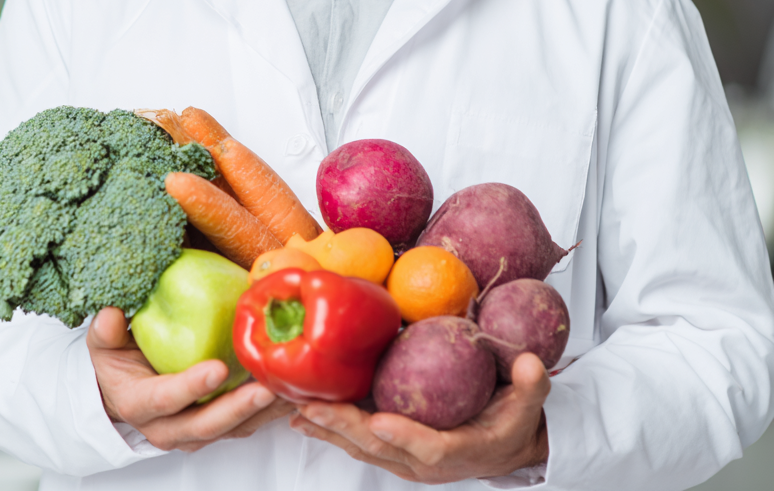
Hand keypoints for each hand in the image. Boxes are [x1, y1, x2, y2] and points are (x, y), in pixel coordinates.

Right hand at [87, 307, 294, 452]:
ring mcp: (194, 431)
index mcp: (139, 404)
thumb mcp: (101, 345)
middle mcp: (167, 427)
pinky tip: (291, 392)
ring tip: (290, 391)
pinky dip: (268, 412)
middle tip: (265, 388)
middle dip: (238, 408)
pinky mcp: (215, 427)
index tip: (216, 369)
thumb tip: (112, 315)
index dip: (190, 387)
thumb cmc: (115, 363)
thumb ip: (105, 332)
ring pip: (232, 428)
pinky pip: (245, 424)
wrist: (120, 391)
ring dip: (262, 413)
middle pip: (206, 424)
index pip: (165, 399)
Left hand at [289, 353, 549, 483]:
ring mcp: (406, 457)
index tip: (380, 422)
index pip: (430, 448)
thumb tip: (533, 366)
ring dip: (327, 428)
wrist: (506, 446)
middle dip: (344, 428)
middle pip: (381, 448)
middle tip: (310, 408)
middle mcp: (426, 461)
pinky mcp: (392, 448)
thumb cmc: (514, 421)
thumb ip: (531, 385)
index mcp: (460, 450)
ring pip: (361, 446)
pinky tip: (303, 413)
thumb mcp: (530, 402)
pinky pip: (357, 440)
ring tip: (294, 409)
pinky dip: (329, 427)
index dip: (405, 437)